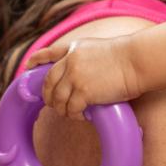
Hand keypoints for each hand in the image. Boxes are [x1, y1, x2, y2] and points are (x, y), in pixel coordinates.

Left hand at [24, 37, 144, 119]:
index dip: (36, 60)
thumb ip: (83, 59)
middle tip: (54, 104)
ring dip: (62, 109)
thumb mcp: (98, 49)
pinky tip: (82, 116)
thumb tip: (76, 79)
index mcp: (74, 48)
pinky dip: (75, 115)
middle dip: (48, 96)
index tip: (28, 66)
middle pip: (48, 82)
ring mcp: (75, 76)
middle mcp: (70, 61)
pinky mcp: (83, 92)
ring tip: (71, 113)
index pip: (49, 53)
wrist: (136, 61)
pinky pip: (71, 109)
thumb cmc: (125, 58)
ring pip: (57, 99)